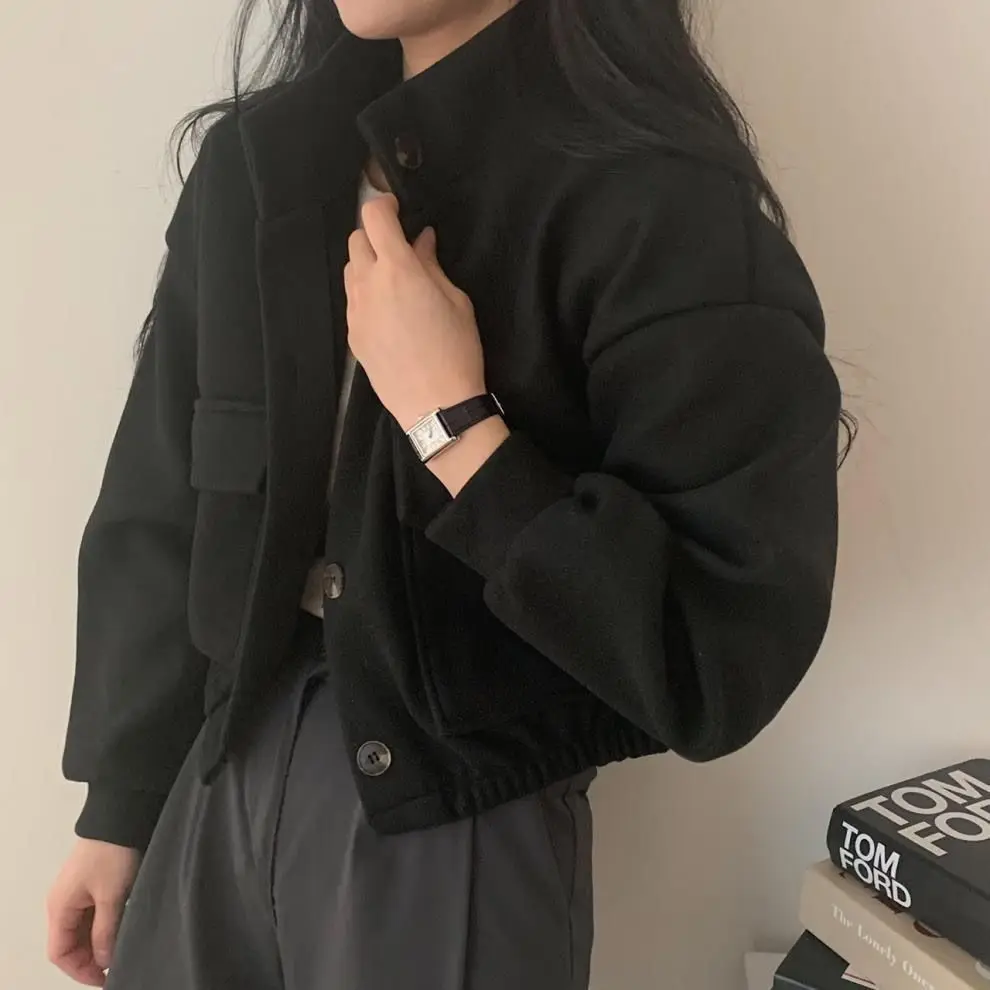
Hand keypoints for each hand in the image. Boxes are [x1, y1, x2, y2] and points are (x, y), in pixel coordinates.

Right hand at [46, 838, 140, 985]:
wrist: (122, 815)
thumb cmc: (113, 851)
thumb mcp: (112, 896)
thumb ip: (105, 931)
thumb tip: (103, 960)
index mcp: (60, 907)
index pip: (60, 953)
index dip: (81, 970)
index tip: (105, 978)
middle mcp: (64, 901)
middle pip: (70, 943)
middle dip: (90, 959)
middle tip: (115, 967)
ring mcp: (78, 892)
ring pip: (82, 930)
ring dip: (98, 943)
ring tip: (121, 950)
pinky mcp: (92, 882)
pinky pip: (92, 914)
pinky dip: (104, 926)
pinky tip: (121, 929)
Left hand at [343, 194, 488, 431]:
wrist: (436, 405)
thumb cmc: (456, 351)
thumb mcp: (457, 301)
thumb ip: (432, 265)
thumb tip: (421, 241)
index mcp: (398, 268)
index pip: (374, 216)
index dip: (384, 205)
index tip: (398, 210)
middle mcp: (368, 285)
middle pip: (357, 240)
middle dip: (376, 236)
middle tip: (401, 249)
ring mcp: (356, 312)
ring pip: (351, 271)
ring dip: (369, 265)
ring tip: (395, 283)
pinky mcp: (353, 336)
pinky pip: (354, 302)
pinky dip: (367, 295)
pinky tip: (391, 315)